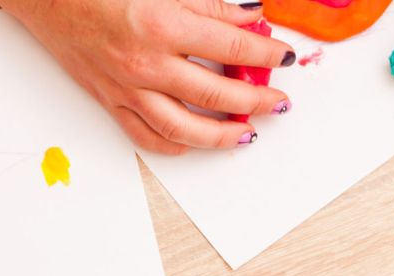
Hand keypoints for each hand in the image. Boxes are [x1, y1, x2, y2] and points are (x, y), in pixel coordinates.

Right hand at [2, 0, 293, 153]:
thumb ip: (208, 4)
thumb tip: (250, 17)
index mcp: (161, 23)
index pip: (229, 44)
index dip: (264, 52)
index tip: (285, 57)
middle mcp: (145, 62)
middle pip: (215, 92)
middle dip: (255, 100)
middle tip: (278, 102)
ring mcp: (126, 87)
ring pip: (184, 126)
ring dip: (221, 134)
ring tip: (247, 133)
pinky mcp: (108, 100)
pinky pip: (146, 135)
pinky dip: (174, 144)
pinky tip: (195, 141)